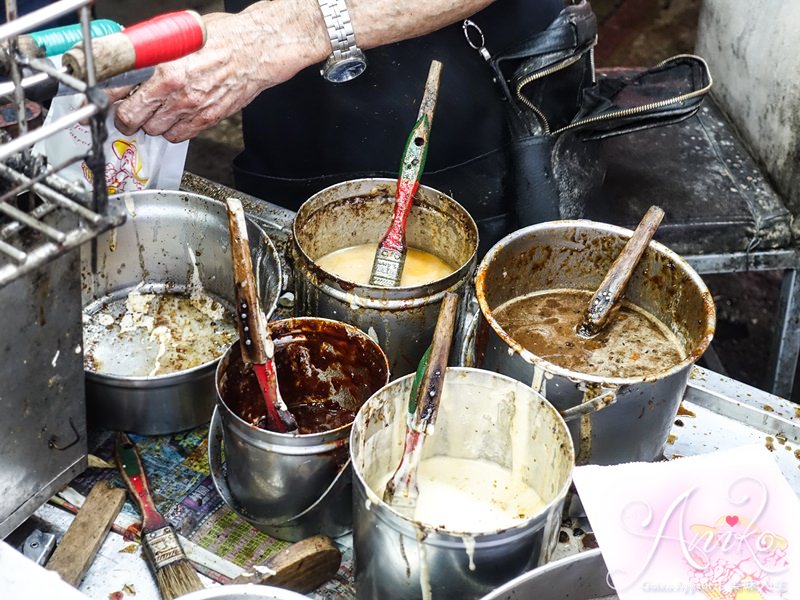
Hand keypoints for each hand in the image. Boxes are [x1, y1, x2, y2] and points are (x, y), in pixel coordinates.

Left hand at [108, 9, 321, 141]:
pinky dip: (172, 130)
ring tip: (155, 111)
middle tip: (126, 110)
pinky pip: (178, 136)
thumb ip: (151, 50)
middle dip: (125, 116)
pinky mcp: (207, 119)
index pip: (119, 89)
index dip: (106, 96)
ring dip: (150, 122)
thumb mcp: (178, 34)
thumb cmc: (224, 37)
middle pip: (132, 118)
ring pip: (154, 130)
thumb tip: (128, 58)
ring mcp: (192, 108)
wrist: (257, 51)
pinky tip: (174, 117)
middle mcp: (175, 90)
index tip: (102, 98)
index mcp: (163, 66)